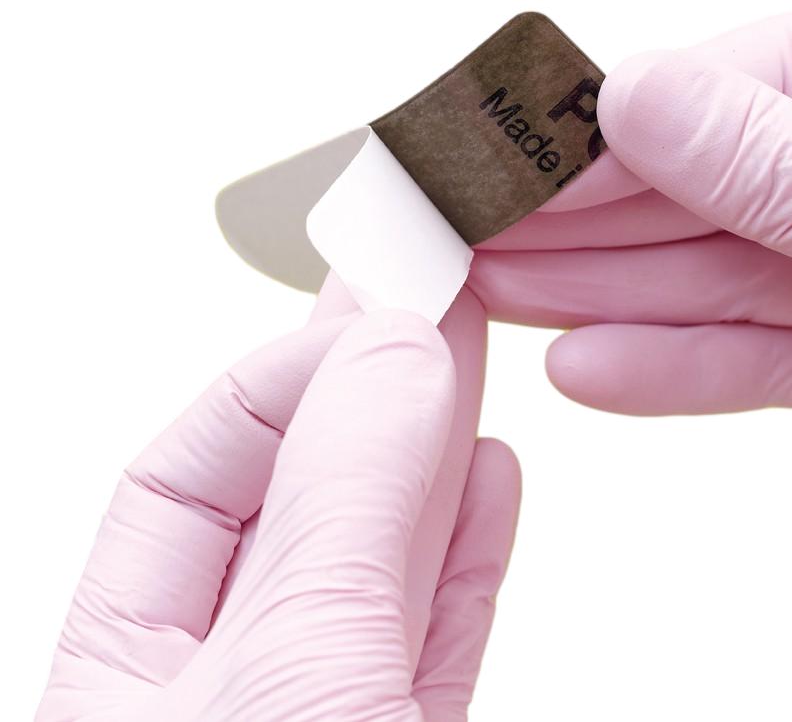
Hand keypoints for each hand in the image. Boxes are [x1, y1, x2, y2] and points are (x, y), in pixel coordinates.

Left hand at [37, 292, 520, 720]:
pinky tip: (489, 477)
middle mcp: (221, 686)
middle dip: (364, 389)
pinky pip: (439, 625)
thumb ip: (344, 499)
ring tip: (465, 350)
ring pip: (380, 555)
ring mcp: (324, 709)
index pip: (185, 478)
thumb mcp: (293, 657)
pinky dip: (471, 547)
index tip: (369, 315)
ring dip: (433, 450)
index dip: (279, 379)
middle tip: (417, 292)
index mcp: (123, 674)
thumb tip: (392, 356)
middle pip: (295, 500)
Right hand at [471, 14, 791, 658]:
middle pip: (743, 176)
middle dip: (615, 211)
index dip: (657, 111)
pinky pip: (772, 355)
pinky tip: (597, 372)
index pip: (784, 71)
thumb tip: (643, 93)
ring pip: (742, 272)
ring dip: (624, 292)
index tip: (546, 144)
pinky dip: (685, 368)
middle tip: (495, 226)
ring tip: (507, 296)